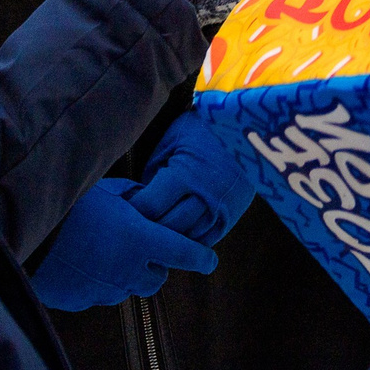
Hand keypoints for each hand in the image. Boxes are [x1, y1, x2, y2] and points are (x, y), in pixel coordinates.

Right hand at [30, 177, 219, 310]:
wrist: (19, 234)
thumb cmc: (67, 205)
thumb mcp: (106, 191)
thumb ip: (133, 199)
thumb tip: (145, 203)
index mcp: (140, 240)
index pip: (184, 253)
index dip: (201, 257)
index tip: (210, 260)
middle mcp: (128, 270)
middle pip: (157, 278)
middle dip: (156, 265)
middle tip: (142, 247)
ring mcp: (103, 290)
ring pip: (128, 289)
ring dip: (127, 275)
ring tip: (106, 252)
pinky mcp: (81, 301)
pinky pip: (99, 295)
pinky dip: (98, 283)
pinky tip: (81, 264)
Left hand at [131, 114, 252, 247]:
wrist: (247, 128)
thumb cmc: (201, 130)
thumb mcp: (172, 140)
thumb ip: (153, 171)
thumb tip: (138, 200)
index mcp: (185, 174)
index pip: (149, 207)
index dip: (132, 210)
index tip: (122, 209)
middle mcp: (205, 196)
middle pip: (167, 228)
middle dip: (148, 227)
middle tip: (134, 225)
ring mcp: (221, 209)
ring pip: (187, 238)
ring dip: (168, 238)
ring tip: (154, 231)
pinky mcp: (232, 216)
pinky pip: (205, 240)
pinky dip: (189, 240)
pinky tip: (178, 232)